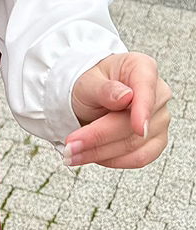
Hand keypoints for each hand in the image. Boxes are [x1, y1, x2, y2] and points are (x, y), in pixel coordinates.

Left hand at [65, 51, 171, 168]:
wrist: (91, 95)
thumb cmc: (92, 83)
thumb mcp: (88, 80)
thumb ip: (105, 89)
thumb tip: (126, 96)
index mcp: (143, 69)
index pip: (147, 89)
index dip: (142, 110)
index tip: (137, 128)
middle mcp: (157, 94)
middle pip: (133, 125)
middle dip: (98, 137)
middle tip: (71, 145)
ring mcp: (158, 120)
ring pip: (135, 146)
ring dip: (101, 153)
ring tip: (72, 154)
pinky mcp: (155, 141)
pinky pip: (140, 158)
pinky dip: (113, 161)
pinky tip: (92, 156)